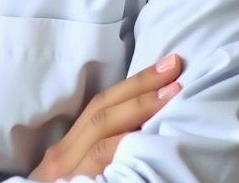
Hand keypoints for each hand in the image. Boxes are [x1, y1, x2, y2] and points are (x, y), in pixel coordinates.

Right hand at [30, 54, 182, 180]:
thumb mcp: (72, 173)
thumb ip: (96, 151)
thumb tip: (139, 132)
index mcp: (66, 148)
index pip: (99, 106)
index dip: (132, 84)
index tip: (165, 67)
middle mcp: (65, 156)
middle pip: (103, 113)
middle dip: (139, 89)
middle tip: (173, 68)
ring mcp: (72, 174)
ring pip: (105, 137)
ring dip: (138, 111)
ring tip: (171, 94)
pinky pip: (104, 164)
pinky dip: (124, 149)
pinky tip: (148, 140)